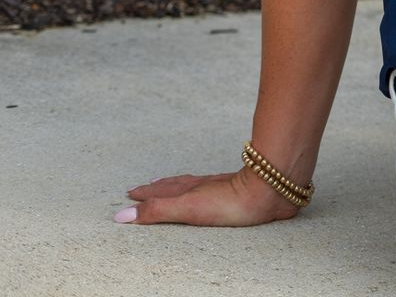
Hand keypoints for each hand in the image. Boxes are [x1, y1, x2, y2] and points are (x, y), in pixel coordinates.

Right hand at [116, 167, 299, 226]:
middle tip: (144, 188)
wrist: (270, 189)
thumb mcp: (187, 208)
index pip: (161, 193)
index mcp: (188, 191)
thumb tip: (122, 215)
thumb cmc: (229, 202)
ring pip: (193, 184)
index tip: (130, 193)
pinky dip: (201, 188)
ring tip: (170, 186)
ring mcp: (220, 186)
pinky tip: (209, 190)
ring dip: (178, 187)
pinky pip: (211, 188)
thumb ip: (156, 211)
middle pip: (175, 186)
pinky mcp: (238, 190)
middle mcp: (202, 186)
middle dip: (158, 189)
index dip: (145, 195)